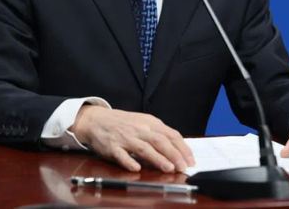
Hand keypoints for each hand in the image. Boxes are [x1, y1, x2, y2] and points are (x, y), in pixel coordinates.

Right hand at [70, 106, 195, 172]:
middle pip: (160, 141)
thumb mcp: (144, 123)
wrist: (97, 119)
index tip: (191, 160)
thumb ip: (159, 134)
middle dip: (174, 154)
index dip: (182, 148)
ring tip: (169, 168)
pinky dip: (129, 162)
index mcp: (150, 123)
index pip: (170, 134)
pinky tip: (137, 168)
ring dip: (158, 158)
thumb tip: (178, 149)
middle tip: (183, 167)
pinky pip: (121, 155)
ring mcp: (125, 138)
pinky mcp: (112, 147)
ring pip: (144, 148)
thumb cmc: (124, 123)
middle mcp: (139, 129)